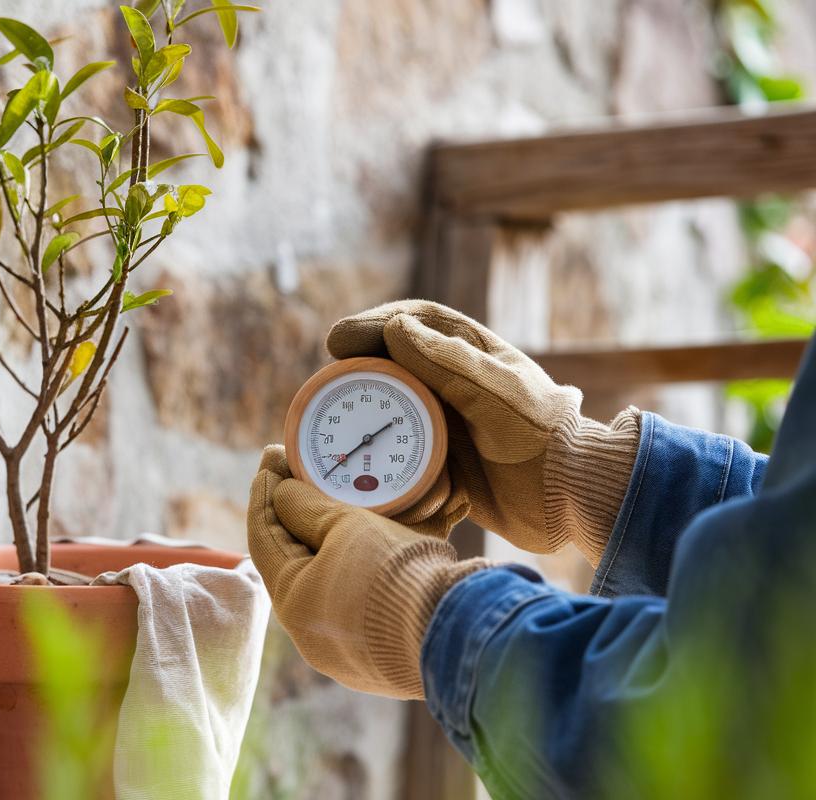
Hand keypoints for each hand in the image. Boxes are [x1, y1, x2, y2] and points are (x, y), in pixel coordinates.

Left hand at [247, 446, 487, 698]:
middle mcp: (314, 633)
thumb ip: (306, 506)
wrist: (461, 632)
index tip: (272, 459)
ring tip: (353, 502)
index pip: (263, 537)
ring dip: (342, 539)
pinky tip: (392, 535)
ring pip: (337, 579)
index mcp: (293, 602)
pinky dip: (373, 564)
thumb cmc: (395, 575)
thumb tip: (281, 493)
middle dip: (303, 515)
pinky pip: (370, 598)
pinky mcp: (387, 652)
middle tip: (306, 476)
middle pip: (299, 559)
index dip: (265, 492)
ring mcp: (351, 648)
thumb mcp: (346, 525)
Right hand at [327, 300, 639, 564]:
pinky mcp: (448, 467)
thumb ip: (447, 362)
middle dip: (357, 379)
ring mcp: (450, 426)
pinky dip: (385, 469)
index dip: (371, 325)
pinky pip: (403, 460)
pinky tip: (366, 479)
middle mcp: (455, 386)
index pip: (412, 323)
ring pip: (392, 416)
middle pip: (392, 370)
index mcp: (470, 355)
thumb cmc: (543, 437)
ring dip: (366, 426)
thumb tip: (394, 328)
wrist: (574, 499)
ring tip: (334, 435)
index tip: (338, 341)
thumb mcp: (494, 393)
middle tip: (324, 391)